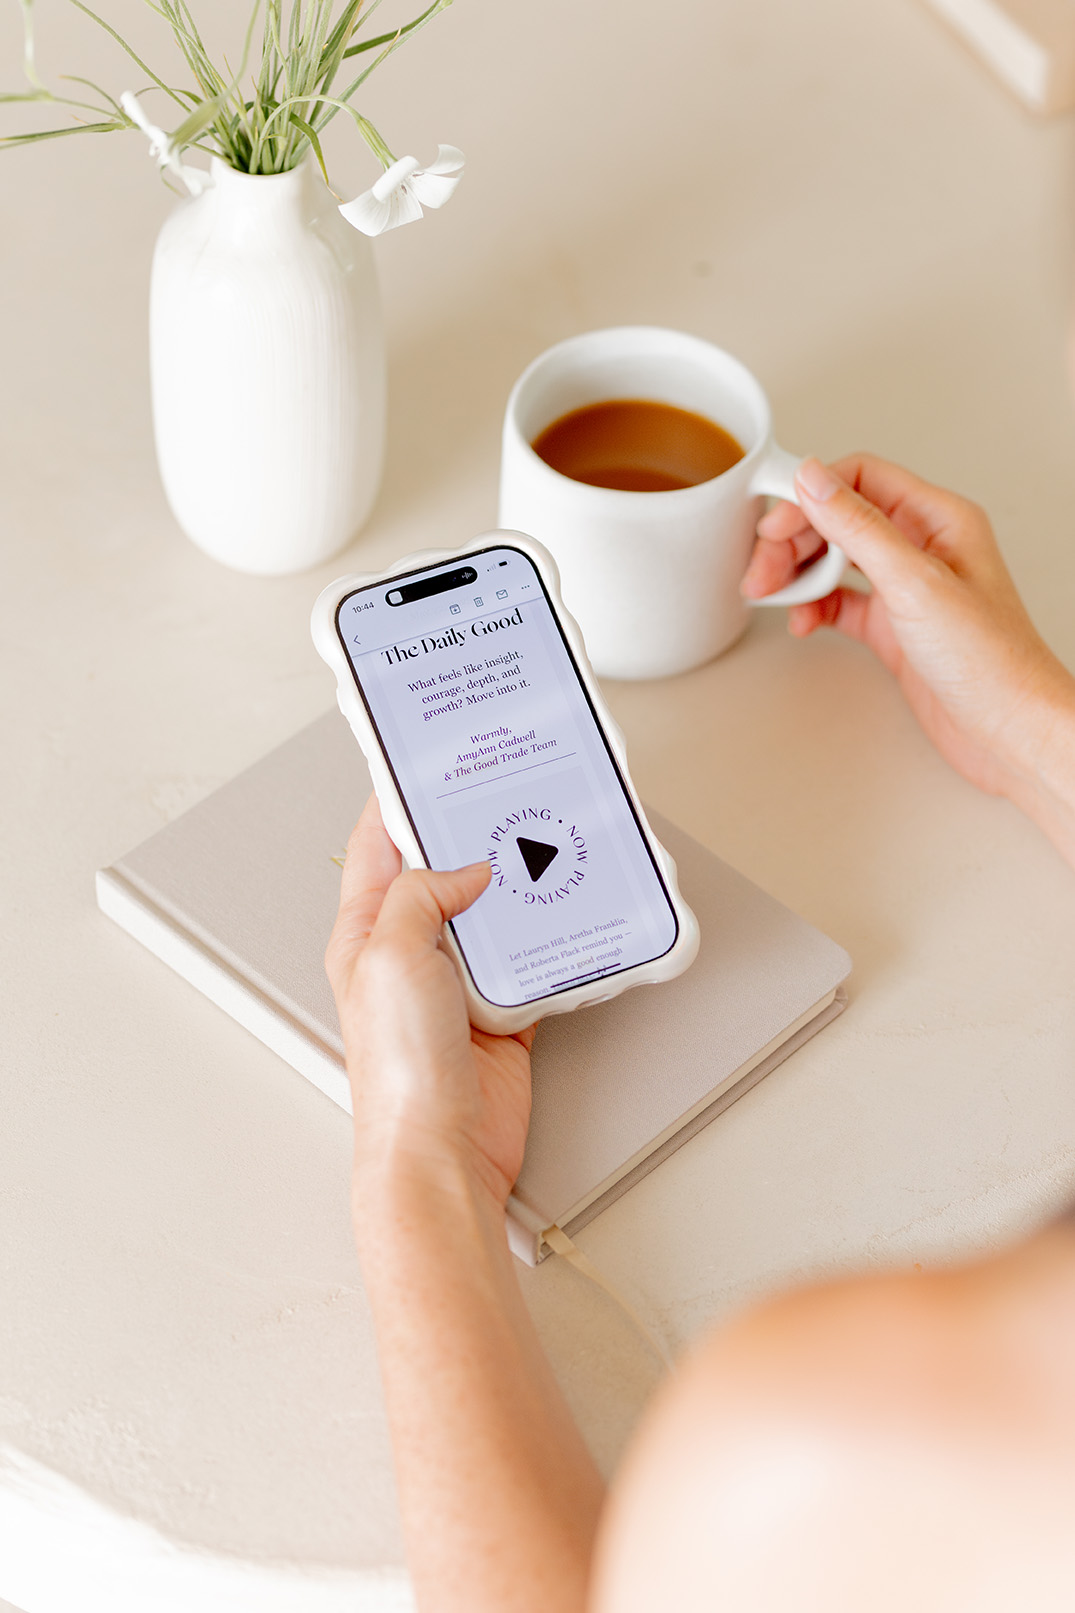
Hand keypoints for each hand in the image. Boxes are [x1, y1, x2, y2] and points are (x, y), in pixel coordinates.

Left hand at [325, 794, 534, 1210]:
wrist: (441, 1149)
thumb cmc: (397, 1069)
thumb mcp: (393, 954)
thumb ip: (424, 895)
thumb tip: (465, 867)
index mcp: (364, 932)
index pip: (377, 845)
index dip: (398, 800)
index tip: (427, 762)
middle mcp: (408, 953)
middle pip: (442, 874)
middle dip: (471, 835)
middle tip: (503, 796)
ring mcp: (454, 984)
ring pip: (490, 914)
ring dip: (515, 887)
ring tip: (541, 848)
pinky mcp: (498, 1013)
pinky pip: (526, 962)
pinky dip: (546, 940)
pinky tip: (563, 917)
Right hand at [742, 454, 1074, 830]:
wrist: (1008, 730)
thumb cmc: (991, 661)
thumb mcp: (914, 583)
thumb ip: (858, 528)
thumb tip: (814, 479)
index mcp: (939, 519)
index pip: (860, 479)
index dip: (811, 496)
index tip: (773, 522)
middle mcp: (923, 547)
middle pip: (839, 520)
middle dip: (794, 541)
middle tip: (763, 570)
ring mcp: (907, 588)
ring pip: (835, 561)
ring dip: (798, 575)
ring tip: (773, 595)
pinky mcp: (894, 628)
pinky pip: (841, 603)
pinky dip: (815, 609)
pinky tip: (803, 621)